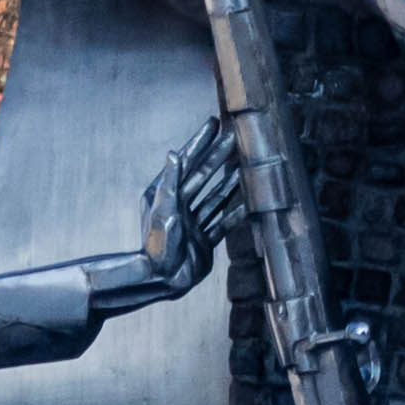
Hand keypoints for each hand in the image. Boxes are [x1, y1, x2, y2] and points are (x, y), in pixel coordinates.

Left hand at [136, 118, 246, 285]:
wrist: (161, 280)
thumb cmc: (156, 245)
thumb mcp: (162, 210)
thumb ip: (170, 182)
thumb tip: (173, 153)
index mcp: (166, 194)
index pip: (186, 162)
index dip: (200, 142)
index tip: (212, 124)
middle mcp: (180, 206)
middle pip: (204, 176)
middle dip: (218, 157)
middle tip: (234, 138)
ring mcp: (193, 223)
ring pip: (215, 197)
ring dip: (229, 182)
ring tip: (244, 166)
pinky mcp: (204, 241)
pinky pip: (222, 223)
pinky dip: (235, 213)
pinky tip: (247, 203)